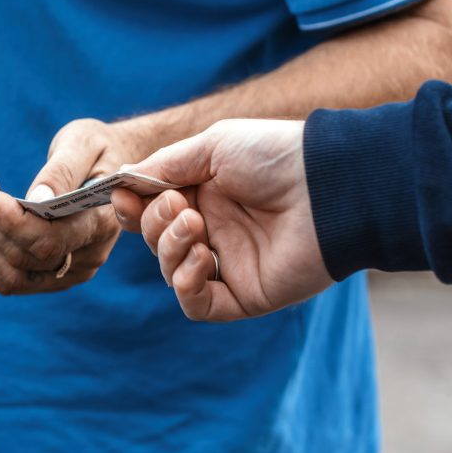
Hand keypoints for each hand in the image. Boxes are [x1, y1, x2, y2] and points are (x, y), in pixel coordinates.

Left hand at [0, 119, 142, 294]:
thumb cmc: (97, 151)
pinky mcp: (53, 277)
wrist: (111, 173)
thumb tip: (36, 199)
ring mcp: (70, 272)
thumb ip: (62, 171)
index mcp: (101, 224)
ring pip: (12, 276)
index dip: (13, 223)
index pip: (51, 241)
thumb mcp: (84, 144)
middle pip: (25, 258)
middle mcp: (89, 257)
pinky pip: (10, 280)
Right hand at [110, 119, 333, 320]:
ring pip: (170, 272)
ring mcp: (229, 264)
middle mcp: (214, 231)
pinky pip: (197, 305)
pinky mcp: (245, 294)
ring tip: (196, 226)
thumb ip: (164, 166)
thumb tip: (122, 181)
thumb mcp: (211, 147)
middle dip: (156, 224)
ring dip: (170, 248)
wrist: (329, 183)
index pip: (151, 212)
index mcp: (204, 196)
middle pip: (156, 241)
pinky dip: (186, 284)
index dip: (132, 208)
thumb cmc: (275, 155)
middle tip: (181, 206)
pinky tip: (203, 258)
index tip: (122, 196)